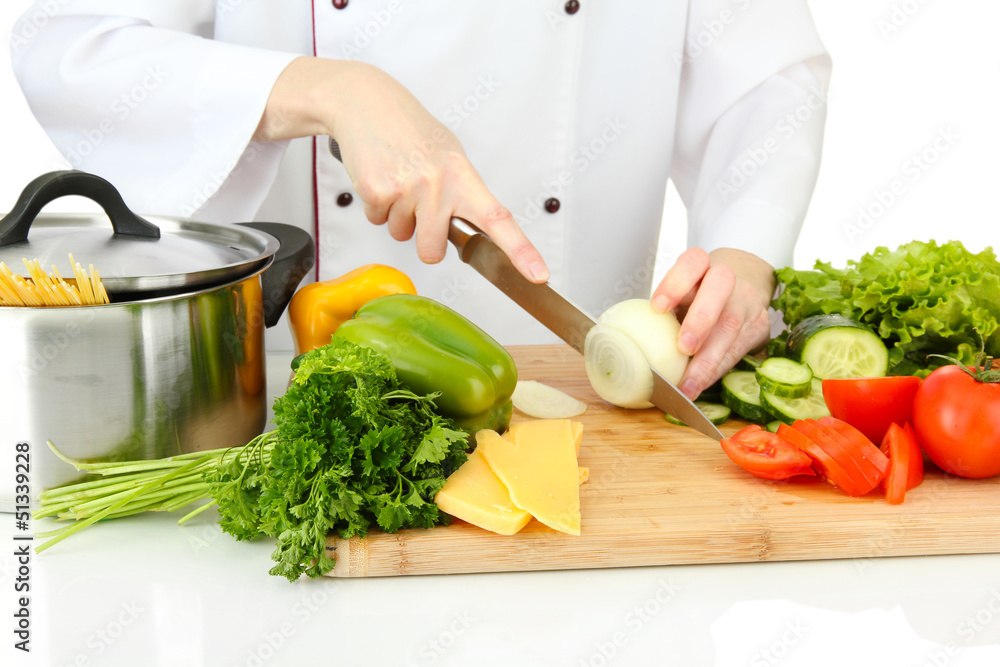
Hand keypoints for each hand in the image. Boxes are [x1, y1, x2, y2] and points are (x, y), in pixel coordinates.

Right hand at [254, 57, 548, 282]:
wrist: (365, 102)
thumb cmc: (411, 130)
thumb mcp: (448, 156)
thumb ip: (462, 194)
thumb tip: (473, 233)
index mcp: (463, 176)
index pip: (498, 219)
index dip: (521, 251)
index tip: (538, 275)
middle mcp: (438, 184)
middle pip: (432, 252)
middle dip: (423, 239)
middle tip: (418, 205)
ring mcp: (406, 188)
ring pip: (402, 235)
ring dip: (397, 216)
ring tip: (397, 179)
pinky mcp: (375, 191)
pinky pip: (377, 221)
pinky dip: (376, 206)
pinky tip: (379, 176)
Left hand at [650, 247, 775, 398]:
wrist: (741, 295)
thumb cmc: (698, 298)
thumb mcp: (682, 296)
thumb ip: (664, 311)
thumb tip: (628, 345)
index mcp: (702, 267)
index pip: (693, 261)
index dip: (675, 282)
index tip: (658, 307)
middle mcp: (727, 280)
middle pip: (720, 285)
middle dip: (700, 318)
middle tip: (683, 347)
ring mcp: (746, 301)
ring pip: (731, 326)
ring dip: (707, 361)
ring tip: (688, 385)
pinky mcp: (758, 326)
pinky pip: (738, 350)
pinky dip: (716, 371)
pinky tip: (700, 386)